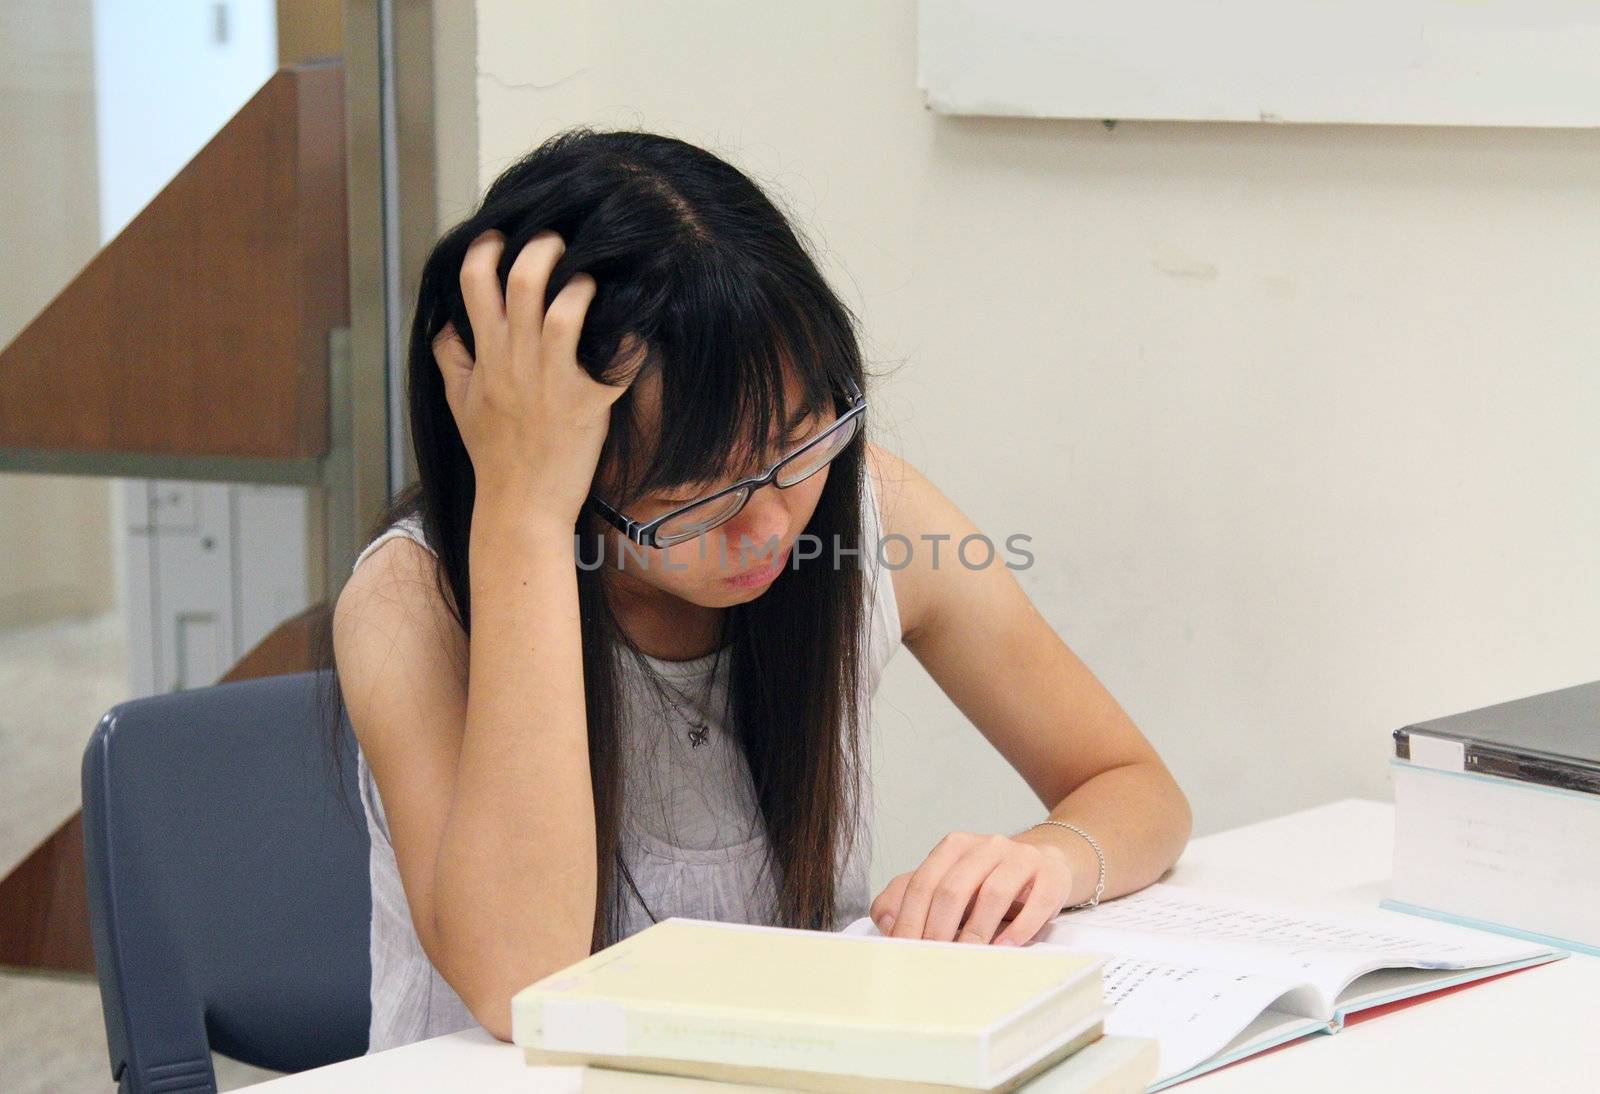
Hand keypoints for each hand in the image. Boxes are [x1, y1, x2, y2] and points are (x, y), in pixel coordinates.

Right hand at [433, 228, 643, 521]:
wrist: (520, 507)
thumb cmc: (493, 455)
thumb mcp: (459, 404)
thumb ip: (451, 359)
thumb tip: (445, 325)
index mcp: (487, 355)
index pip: (475, 283)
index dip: (487, 248)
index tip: (502, 234)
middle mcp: (517, 362)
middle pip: (525, 281)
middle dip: (544, 247)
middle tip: (560, 241)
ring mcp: (553, 383)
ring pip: (565, 314)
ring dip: (583, 285)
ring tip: (593, 279)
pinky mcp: (589, 405)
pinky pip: (615, 362)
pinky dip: (632, 339)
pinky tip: (640, 324)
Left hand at [868, 831, 1072, 945]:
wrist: (1046, 863)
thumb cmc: (988, 880)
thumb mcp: (947, 882)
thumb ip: (908, 896)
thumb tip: (886, 923)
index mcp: (954, 847)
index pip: (924, 882)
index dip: (911, 918)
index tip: (904, 950)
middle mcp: (986, 846)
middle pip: (954, 888)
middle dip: (939, 929)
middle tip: (932, 961)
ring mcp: (1020, 858)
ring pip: (993, 893)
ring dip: (976, 932)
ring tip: (968, 960)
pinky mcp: (1051, 874)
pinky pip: (1036, 901)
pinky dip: (1020, 927)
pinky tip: (1006, 947)